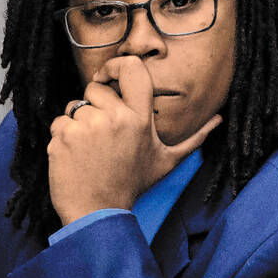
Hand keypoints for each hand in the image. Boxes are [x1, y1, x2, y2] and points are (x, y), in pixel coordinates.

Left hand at [47, 55, 220, 224]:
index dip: (115, 65)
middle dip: (94, 104)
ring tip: (89, 148)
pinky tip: (75, 155)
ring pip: (74, 106)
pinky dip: (62, 136)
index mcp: (140, 119)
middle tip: (100, 133)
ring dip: (77, 122)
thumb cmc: (132, 185)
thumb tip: (218, 120)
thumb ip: (194, 139)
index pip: (132, 69)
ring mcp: (87, 126)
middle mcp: (115, 118)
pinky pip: (59, 123)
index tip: (107, 76)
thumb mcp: (166, 161)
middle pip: (95, 88)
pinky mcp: (64, 137)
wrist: (97, 212)